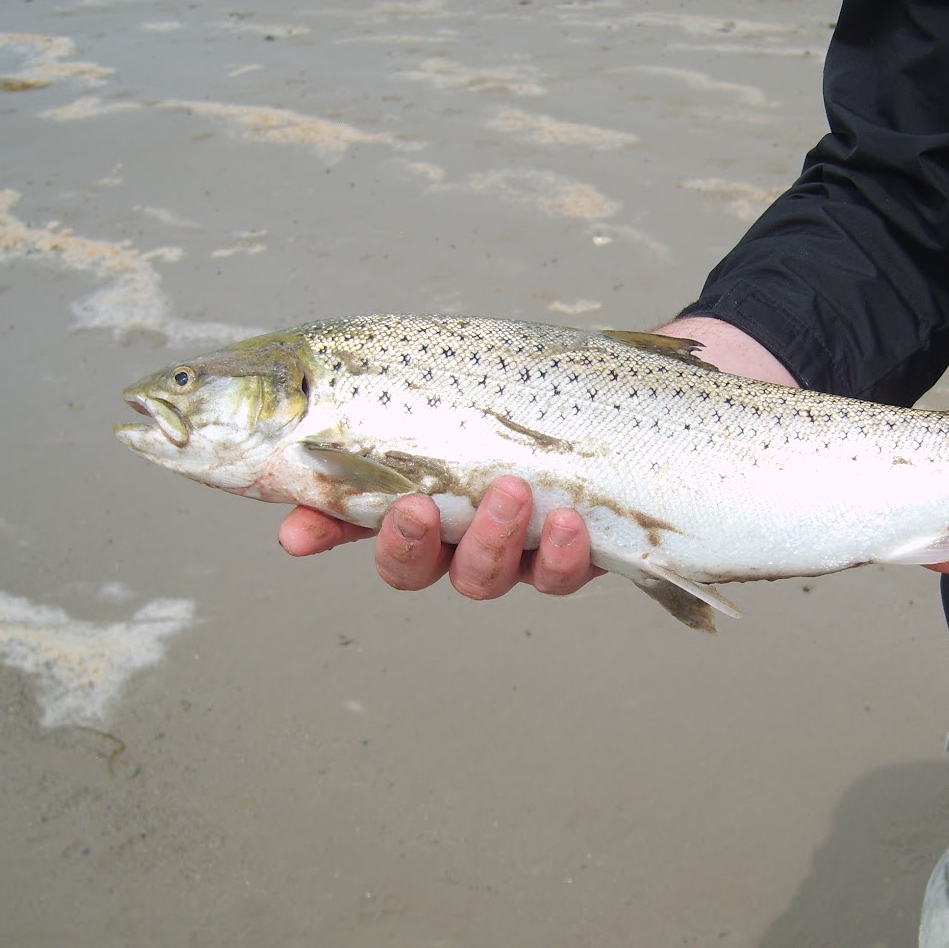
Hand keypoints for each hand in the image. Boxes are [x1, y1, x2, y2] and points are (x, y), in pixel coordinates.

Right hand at [277, 319, 785, 603]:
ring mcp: (521, 546)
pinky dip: (560, 554)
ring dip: (488, 541)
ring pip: (481, 577)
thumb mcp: (475, 370)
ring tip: (512, 493)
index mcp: (422, 484)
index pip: (351, 516)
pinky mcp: (583, 555)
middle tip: (416, 507)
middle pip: (410, 565)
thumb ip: (412, 388)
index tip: (296, 534)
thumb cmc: (548, 378)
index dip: (320, 529)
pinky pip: (561, 575)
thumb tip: (319, 387)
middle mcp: (461, 527)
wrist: (652, 389)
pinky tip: (568, 520)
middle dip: (404, 543)